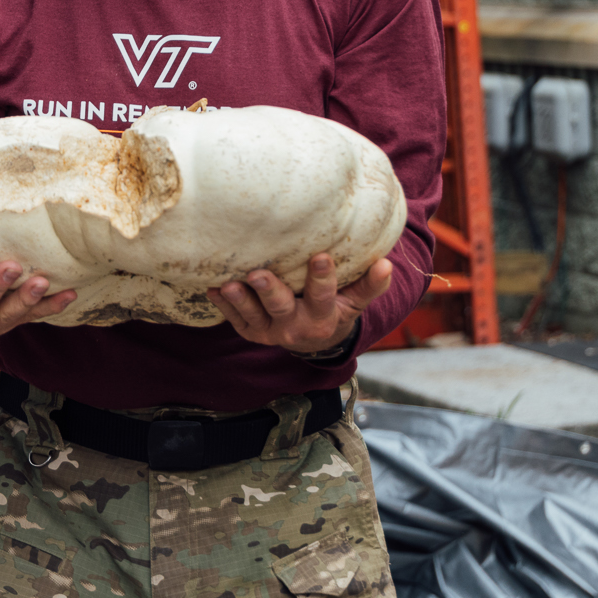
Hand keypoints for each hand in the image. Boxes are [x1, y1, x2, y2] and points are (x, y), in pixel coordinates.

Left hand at [206, 252, 391, 355]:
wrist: (315, 341)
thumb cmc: (336, 310)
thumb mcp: (355, 302)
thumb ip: (370, 285)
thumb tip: (387, 263)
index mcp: (323, 318)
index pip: (323, 297)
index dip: (322, 279)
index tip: (321, 257)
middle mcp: (294, 326)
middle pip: (281, 308)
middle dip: (270, 291)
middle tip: (258, 274)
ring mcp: (269, 331)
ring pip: (252, 316)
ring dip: (239, 300)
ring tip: (227, 284)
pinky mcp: (251, 331)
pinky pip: (234, 320)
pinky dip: (222, 306)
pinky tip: (210, 288)